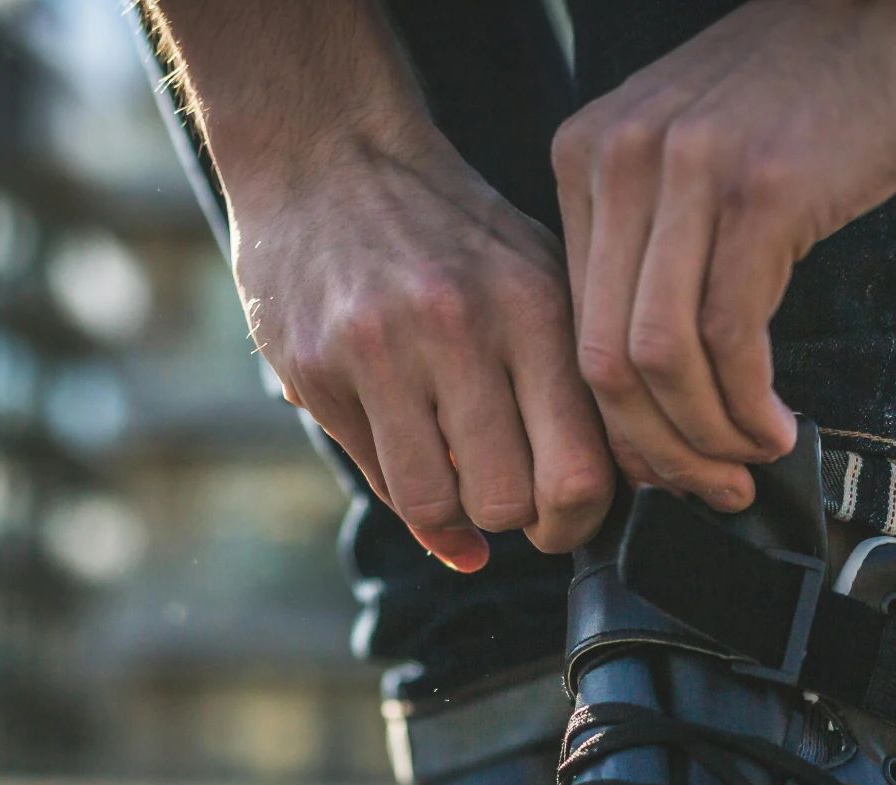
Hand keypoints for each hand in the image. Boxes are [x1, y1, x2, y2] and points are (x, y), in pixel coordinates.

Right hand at [232, 133, 615, 569]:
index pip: (580, 472)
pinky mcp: (315, 367)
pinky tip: (408, 435)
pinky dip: (403, 480)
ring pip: (438, 503)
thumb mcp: (527, 281)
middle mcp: (460, 325)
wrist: (327, 150)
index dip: (577, 520)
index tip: (563, 514)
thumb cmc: (449, 231)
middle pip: (509, 502)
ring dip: (453, 507)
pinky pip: (379, 477)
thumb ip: (558, 395)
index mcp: (533, 304)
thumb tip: (549, 523)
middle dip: (514, 517)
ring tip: (455, 464)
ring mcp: (380, 347)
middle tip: (507, 490)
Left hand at [551, 0, 895, 512]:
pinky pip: (728, 336)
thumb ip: (665, 246)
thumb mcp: (703, 157)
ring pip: (657, 361)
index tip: (671, 466)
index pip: (575, 327)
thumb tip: (661, 385)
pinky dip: (749, 405)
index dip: (621, 422)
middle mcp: (617, 160)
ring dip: (706, 440)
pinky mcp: (759, 190)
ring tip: (750, 466)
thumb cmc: (818, 93)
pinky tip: (779, 426)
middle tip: (712, 491)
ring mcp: (685, 171)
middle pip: (602, 359)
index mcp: (588, 158)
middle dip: (657, 452)